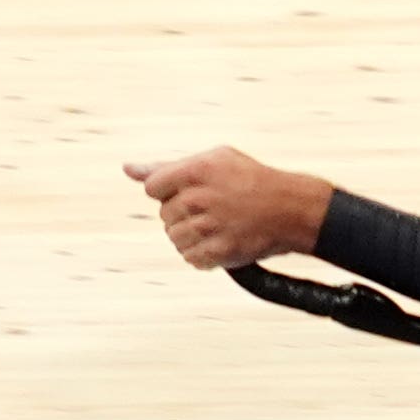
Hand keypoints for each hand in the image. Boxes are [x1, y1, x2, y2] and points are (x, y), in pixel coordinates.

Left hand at [126, 148, 332, 272]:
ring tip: (217, 227)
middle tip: (214, 209)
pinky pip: (191, 258)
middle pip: (165, 215)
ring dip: (192, 236)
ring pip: (175, 238)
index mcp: (195, 171)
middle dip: (184, 214)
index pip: (153, 188)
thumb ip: (167, 167)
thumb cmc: (250, 180)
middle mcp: (199, 197)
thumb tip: (127, 168)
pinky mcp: (219, 252)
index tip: (193, 193)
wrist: (292, 209)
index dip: (170, 191)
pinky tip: (221, 242)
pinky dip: (203, 255)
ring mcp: (209, 226)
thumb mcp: (213, 160)